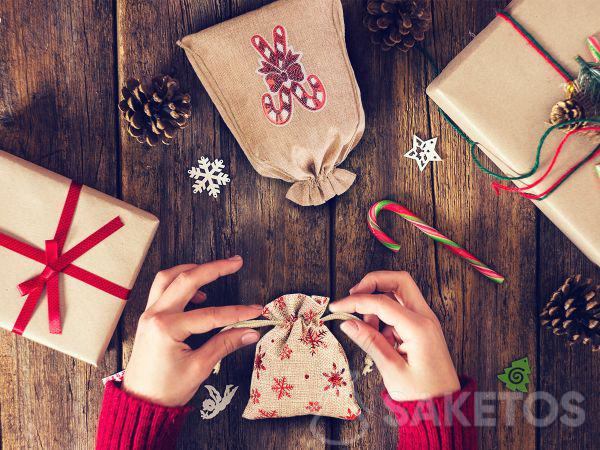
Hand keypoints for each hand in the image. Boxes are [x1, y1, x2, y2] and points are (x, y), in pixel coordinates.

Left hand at [122, 256, 261, 406]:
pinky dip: (180, 283)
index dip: (238, 312)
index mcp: (167, 328)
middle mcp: (155, 315)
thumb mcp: (199, 368)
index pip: (211, 314)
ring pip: (168, 278)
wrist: (139, 403)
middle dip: (214, 268)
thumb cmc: (166, 390)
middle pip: (186, 279)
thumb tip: (250, 332)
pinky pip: (162, 289)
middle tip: (236, 262)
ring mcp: (149, 314)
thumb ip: (225, 344)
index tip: (257, 310)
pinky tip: (198, 294)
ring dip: (192, 270)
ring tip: (215, 270)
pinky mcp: (149, 318)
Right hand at [329, 271, 459, 400]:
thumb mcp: (392, 370)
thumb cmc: (422, 395)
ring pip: (399, 292)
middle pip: (398, 281)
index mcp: (419, 328)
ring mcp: (425, 321)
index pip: (381, 301)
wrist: (444, 408)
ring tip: (368, 329)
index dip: (355, 301)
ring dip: (378, 301)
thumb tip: (347, 323)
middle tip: (353, 297)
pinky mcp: (421, 327)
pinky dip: (385, 315)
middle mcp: (425, 318)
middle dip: (372, 283)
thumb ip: (370, 342)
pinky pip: (400, 309)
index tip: (336, 307)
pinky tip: (379, 336)